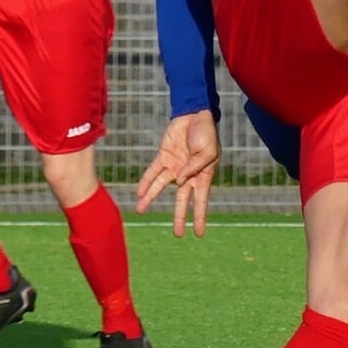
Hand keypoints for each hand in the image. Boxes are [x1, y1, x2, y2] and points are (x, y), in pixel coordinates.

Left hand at [136, 111, 220, 236]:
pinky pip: (152, 172)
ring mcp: (174, 166)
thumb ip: (195, 167)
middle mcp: (188, 174)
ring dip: (151, 198)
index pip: (201, 201)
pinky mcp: (163, 156)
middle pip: (182, 200)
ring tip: (141, 210)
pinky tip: (139, 192)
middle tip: (177, 234)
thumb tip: (179, 182)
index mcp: (203, 175)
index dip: (200, 217)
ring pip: (161, 187)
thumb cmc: (206, 132)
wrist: (194, 114)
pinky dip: (145, 182)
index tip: (198, 234)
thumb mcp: (208, 150)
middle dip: (179, 217)